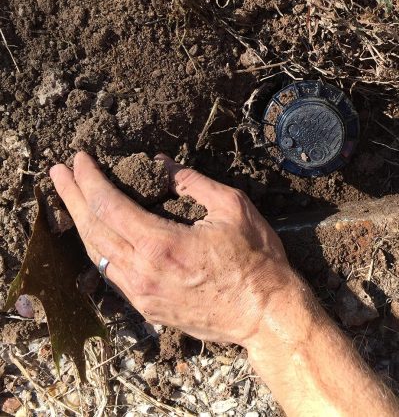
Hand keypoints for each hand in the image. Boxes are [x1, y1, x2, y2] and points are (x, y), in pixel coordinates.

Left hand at [50, 151, 297, 344]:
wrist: (266, 313)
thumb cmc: (256, 260)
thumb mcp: (232, 207)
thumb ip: (192, 182)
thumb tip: (161, 164)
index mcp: (162, 244)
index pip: (109, 205)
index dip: (89, 180)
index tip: (78, 160)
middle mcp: (143, 272)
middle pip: (93, 230)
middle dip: (72, 197)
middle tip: (57, 173)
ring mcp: (142, 295)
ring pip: (98, 254)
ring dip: (81, 223)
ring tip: (71, 199)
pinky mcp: (148, 309)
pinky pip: (113, 275)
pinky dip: (100, 248)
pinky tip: (99, 235)